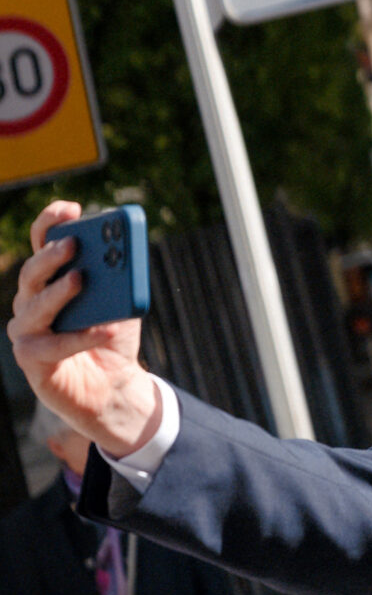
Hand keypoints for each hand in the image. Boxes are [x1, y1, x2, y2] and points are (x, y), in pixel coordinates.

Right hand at [7, 202, 159, 455]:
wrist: (114, 385)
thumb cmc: (112, 336)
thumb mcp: (122, 301)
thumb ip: (118, 278)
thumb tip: (120, 254)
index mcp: (51, 280)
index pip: (41, 244)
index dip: (49, 223)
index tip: (70, 209)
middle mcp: (32, 302)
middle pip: (32, 272)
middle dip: (51, 254)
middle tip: (74, 243)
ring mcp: (27, 331)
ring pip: (33, 306)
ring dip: (58, 291)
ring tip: (81, 280)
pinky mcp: (32, 359)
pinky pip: (52, 344)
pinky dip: (80, 336)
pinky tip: (104, 330)